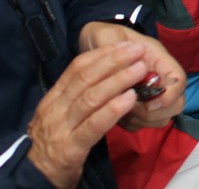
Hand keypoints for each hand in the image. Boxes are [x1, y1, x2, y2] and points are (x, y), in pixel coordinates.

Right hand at [26, 42, 149, 187]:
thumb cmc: (56, 141)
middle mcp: (56, 109)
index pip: (77, 68)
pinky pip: (93, 125)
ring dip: (118, 81)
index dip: (102, 54)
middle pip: (86, 78)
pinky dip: (113, 110)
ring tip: (140, 70)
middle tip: (138, 51)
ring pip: (91, 98)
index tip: (125, 44)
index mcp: (54, 98)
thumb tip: (113, 73)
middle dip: (114, 61)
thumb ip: (82, 95)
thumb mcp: (63, 113)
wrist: (36, 176)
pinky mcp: (71, 148)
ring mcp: (62, 128)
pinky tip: (130, 99)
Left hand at [79, 22, 186, 128]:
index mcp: (157, 58)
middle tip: (130, 109)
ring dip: (142, 120)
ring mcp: (151, 93)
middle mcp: (159, 77)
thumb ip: (115, 52)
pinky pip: (143, 124)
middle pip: (176, 103)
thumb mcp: (106, 36)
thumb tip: (129, 69)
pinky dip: (132, 124)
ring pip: (162, 116)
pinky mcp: (138, 106)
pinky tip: (115, 115)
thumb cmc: (103, 36)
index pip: (178, 80)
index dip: (167, 96)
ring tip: (119, 111)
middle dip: (155, 112)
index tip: (144, 101)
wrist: (95, 41)